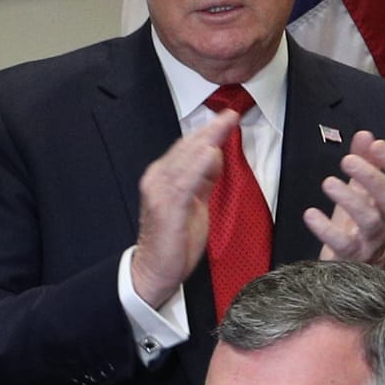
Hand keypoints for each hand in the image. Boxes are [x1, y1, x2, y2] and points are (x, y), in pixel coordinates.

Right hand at [129, 106, 241, 307]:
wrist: (153, 271)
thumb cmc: (174, 240)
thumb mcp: (194, 204)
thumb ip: (202, 180)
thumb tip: (214, 157)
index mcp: (163, 177)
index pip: (188, 148)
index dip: (208, 131)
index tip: (228, 117)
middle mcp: (158, 178)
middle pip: (188, 147)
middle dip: (211, 129)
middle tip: (231, 113)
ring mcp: (160, 191)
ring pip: (186, 158)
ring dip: (207, 139)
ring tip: (225, 123)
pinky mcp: (167, 206)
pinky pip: (184, 181)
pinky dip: (198, 165)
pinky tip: (211, 152)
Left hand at [303, 130, 384, 267]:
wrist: (353, 263)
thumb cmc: (358, 220)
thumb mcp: (362, 189)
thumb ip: (365, 161)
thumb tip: (364, 135)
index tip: (376, 144)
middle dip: (370, 175)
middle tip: (347, 161)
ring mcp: (372, 238)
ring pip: (369, 218)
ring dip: (349, 198)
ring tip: (328, 182)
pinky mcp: (352, 255)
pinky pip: (343, 244)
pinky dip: (326, 229)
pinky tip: (311, 214)